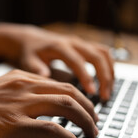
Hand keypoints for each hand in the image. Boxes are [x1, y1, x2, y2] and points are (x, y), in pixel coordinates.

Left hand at [0, 23, 114, 99]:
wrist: (31, 40)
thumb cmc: (29, 53)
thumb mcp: (28, 60)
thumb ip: (36, 68)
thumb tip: (45, 77)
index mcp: (59, 47)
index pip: (77, 61)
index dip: (86, 76)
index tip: (92, 92)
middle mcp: (74, 42)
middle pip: (97, 56)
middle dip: (104, 77)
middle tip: (104, 97)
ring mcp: (81, 43)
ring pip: (104, 54)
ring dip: (110, 73)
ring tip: (108, 93)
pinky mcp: (86, 46)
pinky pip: (103, 54)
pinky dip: (109, 68)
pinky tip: (108, 84)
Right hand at [0, 70, 97, 137]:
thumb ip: (15, 98)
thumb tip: (32, 112)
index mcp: (19, 78)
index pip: (60, 84)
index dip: (79, 98)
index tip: (86, 110)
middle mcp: (23, 87)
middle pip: (70, 93)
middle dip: (89, 109)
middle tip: (95, 123)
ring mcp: (19, 105)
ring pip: (67, 107)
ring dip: (85, 122)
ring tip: (92, 134)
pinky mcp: (12, 124)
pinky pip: (52, 129)